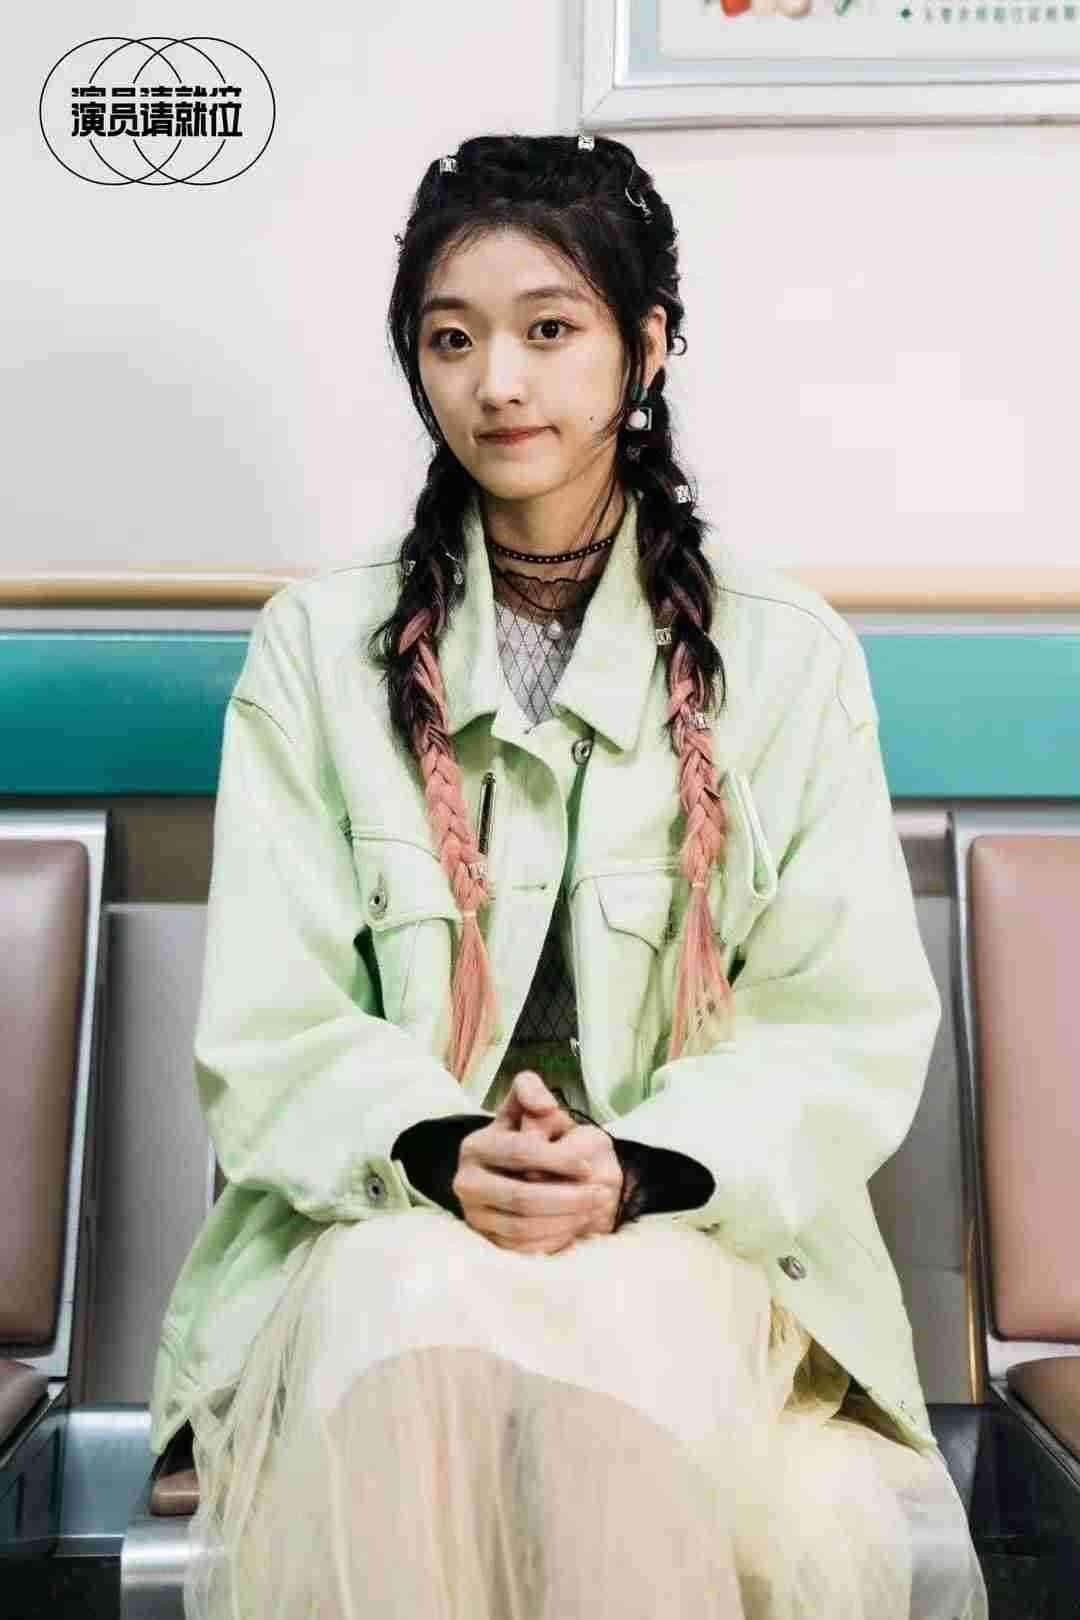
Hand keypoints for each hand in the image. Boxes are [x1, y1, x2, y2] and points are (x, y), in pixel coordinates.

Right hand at [454, 1071, 626, 1253]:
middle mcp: (465, 1183)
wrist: (510, 1174)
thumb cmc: (525, 1137)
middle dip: (568, 1197)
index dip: (559, 1160)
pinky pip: (522, 1250)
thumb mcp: (524, 1107)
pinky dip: (554, 1240)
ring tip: (593, 1209)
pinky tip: (577, 1227)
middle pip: (521, 1197)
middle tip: (601, 1194)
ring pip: (523, 1227)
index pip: (519, 1153)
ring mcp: (474, 1216)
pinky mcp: (486, 1242)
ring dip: (565, 1220)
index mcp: (474, 1146)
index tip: (589, 1165)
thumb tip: (545, 1106)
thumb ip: (530, 1090)